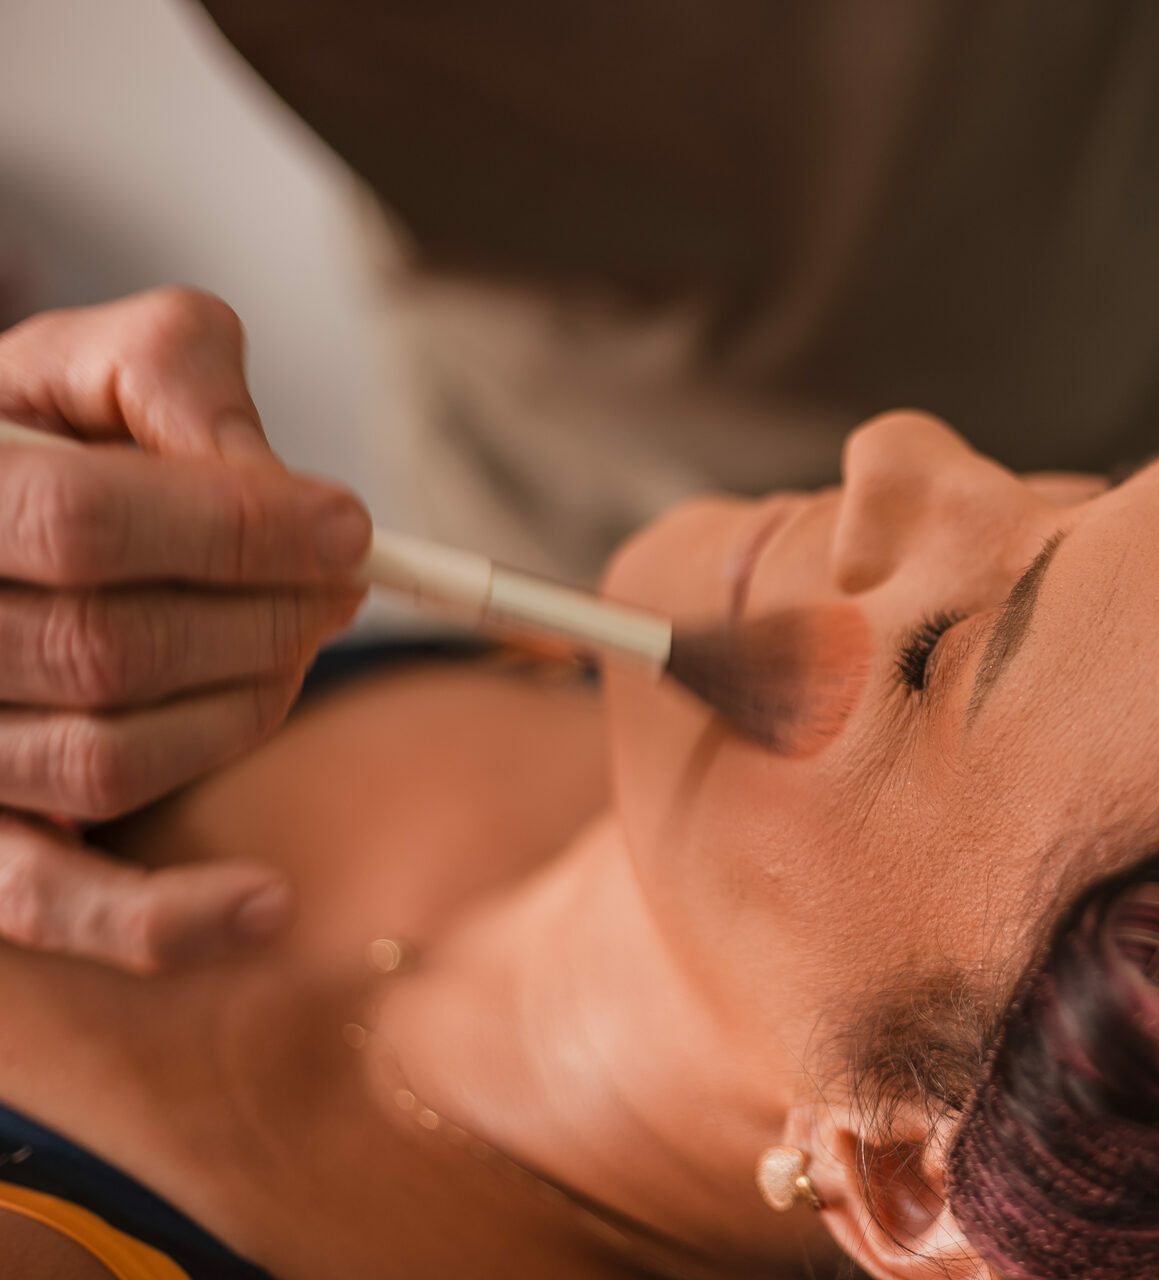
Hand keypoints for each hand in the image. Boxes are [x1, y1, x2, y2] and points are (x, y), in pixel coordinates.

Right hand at [0, 287, 370, 970]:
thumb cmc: (49, 439)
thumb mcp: (98, 366)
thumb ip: (178, 380)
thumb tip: (282, 489)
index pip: (83, 523)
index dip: (236, 529)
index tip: (351, 531)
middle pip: (110, 649)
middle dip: (266, 620)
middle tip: (342, 589)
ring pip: (109, 764)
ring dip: (246, 712)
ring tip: (297, 652)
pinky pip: (49, 903)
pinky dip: (167, 920)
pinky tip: (269, 902)